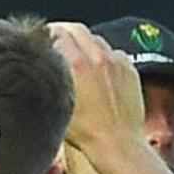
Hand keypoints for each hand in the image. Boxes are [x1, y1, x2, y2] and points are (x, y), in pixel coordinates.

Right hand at [48, 21, 151, 167]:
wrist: (118, 144)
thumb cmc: (86, 133)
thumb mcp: (57, 105)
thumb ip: (50, 79)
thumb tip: (43, 66)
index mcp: (77, 64)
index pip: (58, 32)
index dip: (47, 32)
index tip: (43, 37)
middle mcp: (98, 58)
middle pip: (78, 29)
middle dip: (65, 31)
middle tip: (57, 40)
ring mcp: (117, 63)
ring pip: (97, 40)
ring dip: (86, 43)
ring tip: (79, 56)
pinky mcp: (130, 71)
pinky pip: (115, 53)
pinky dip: (105, 56)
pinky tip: (100, 70)